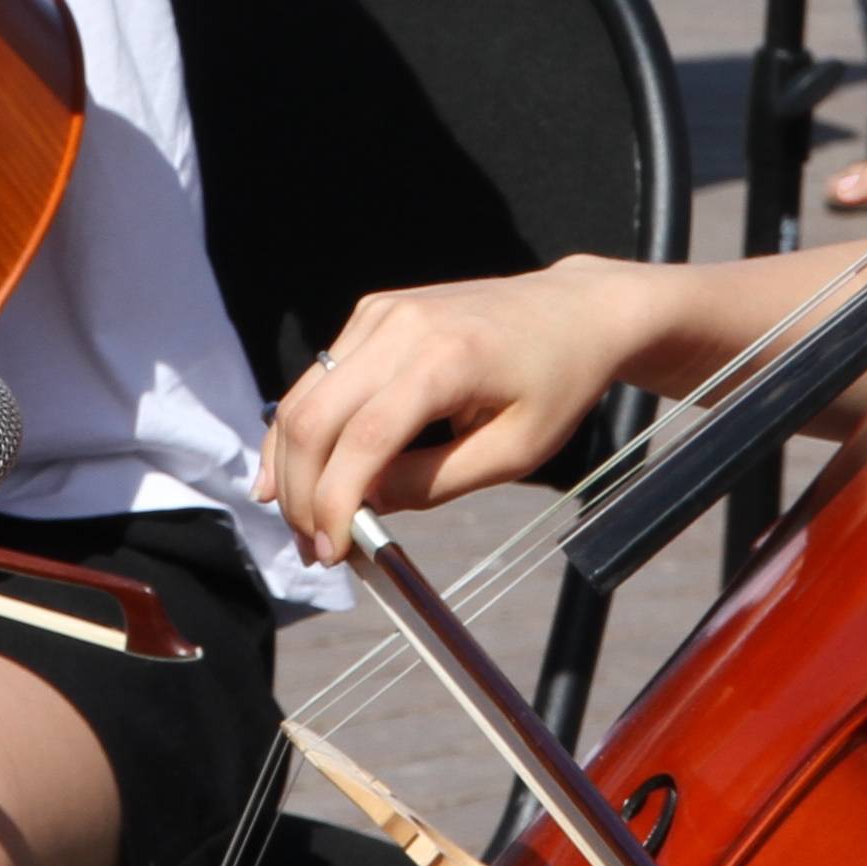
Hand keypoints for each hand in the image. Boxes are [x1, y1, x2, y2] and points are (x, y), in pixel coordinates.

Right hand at [253, 262, 645, 560]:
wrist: (575, 312)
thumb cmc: (556, 384)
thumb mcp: (512, 453)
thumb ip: (434, 482)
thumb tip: (364, 505)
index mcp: (446, 359)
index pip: (364, 439)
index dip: (335, 502)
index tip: (331, 553)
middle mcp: (401, 325)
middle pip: (315, 418)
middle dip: (302, 492)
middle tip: (312, 548)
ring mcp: (381, 313)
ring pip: (303, 398)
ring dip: (291, 466)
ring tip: (303, 521)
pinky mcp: (373, 313)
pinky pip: (319, 378)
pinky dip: (303, 430)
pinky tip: (299, 473)